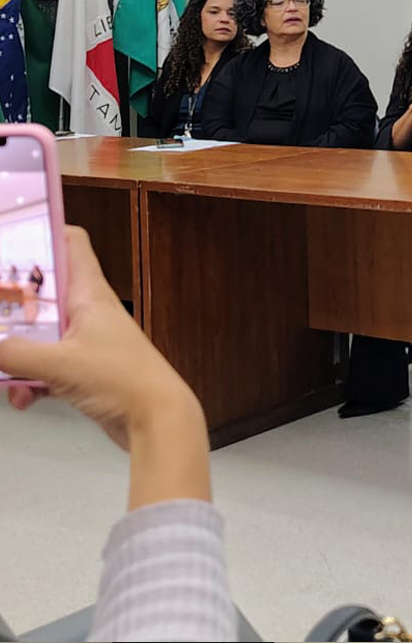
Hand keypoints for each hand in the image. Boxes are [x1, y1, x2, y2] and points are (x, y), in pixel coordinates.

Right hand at [0, 226, 201, 450]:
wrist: (157, 418)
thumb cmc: (122, 379)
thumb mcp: (58, 364)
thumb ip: (12, 354)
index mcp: (89, 292)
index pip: (71, 242)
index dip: (44, 231)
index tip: (11, 236)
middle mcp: (89, 309)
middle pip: (44, 290)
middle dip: (12, 303)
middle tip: (0, 314)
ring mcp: (87, 339)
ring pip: (39, 332)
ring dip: (17, 353)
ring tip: (10, 376)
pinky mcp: (85, 368)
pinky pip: (46, 366)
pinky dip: (31, 380)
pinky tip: (26, 398)